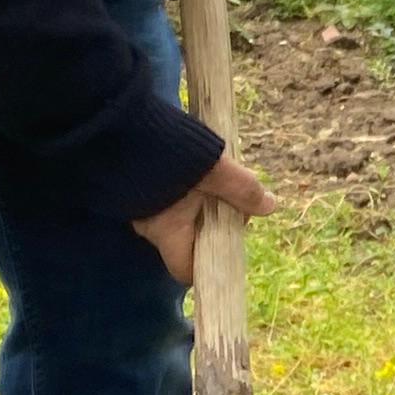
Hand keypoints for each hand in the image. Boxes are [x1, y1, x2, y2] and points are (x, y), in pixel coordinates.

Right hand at [132, 152, 266, 286]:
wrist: (126, 124)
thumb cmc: (172, 153)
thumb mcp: (217, 172)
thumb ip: (243, 190)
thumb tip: (269, 205)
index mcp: (167, 232)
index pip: (186, 271)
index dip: (210, 265)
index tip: (229, 242)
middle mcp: (149, 227)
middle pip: (188, 243)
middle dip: (214, 227)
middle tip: (230, 201)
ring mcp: (140, 209)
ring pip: (179, 220)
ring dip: (201, 206)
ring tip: (217, 179)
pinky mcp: (136, 189)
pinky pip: (167, 202)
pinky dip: (186, 192)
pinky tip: (196, 170)